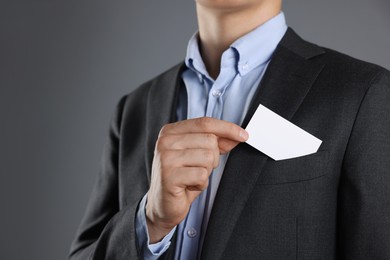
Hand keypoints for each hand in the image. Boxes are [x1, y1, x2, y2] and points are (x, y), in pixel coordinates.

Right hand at [145, 117, 248, 242]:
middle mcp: (165, 141)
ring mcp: (165, 158)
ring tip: (191, 177)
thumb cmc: (181, 178)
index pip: (204, 123)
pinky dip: (201, 183)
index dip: (227, 128)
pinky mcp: (169, 176)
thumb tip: (239, 135)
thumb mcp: (199, 156)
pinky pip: (201, 175)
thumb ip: (216, 143)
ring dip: (206, 171)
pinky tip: (188, 186)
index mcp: (170, 131)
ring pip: (207, 157)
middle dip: (213, 158)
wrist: (162, 205)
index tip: (243, 135)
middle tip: (198, 169)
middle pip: (209, 140)